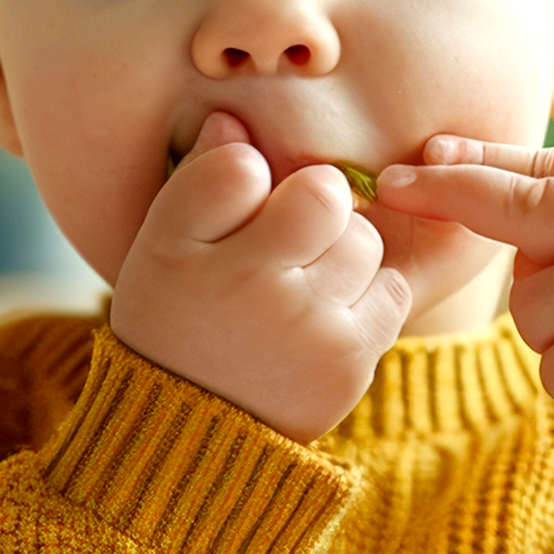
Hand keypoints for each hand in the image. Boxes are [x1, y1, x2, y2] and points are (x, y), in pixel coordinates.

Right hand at [110, 112, 415, 441]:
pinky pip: (391, 290)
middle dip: (310, 211)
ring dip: (343, 251)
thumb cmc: (174, 322)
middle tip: (280, 249)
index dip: (253, 180)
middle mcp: (262, 294)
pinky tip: (324, 316)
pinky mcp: (354, 362)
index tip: (241, 213)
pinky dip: (367, 294)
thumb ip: (201, 184)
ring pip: (364, 241)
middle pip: (326, 198)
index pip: (248, 169)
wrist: (191, 431)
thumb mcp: (162, 250)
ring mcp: (316, 331)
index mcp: (200, 258)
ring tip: (301, 285)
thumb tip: (234, 121)